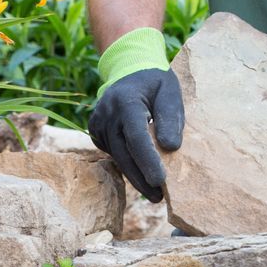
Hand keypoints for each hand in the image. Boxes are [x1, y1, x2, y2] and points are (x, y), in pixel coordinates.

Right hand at [88, 68, 183, 201]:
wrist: (129, 68)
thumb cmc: (155, 82)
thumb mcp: (171, 91)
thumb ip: (171, 117)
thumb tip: (170, 147)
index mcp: (126, 101)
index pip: (136, 136)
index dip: (148, 161)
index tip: (161, 181)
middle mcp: (107, 113)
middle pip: (124, 153)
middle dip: (141, 178)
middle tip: (159, 198)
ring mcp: (97, 123)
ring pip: (117, 157)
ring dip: (135, 176)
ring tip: (154, 194)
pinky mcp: (96, 131)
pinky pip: (113, 152)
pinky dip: (127, 164)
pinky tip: (141, 174)